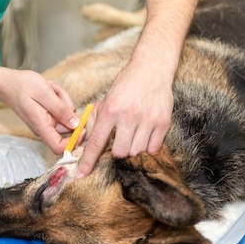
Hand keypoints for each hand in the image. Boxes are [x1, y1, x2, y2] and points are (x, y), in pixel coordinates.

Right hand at [0, 69, 78, 153]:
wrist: (7, 83)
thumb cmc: (22, 86)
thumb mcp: (44, 93)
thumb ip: (61, 110)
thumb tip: (76, 124)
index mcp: (42, 126)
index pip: (59, 147)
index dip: (74, 141)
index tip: (82, 126)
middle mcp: (44, 128)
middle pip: (68, 127)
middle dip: (67, 107)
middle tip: (55, 92)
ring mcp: (46, 123)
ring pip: (66, 115)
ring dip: (62, 100)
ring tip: (49, 89)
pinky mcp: (48, 116)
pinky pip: (61, 110)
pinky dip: (59, 98)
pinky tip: (49, 90)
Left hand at [76, 59, 172, 177]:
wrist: (152, 68)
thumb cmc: (127, 84)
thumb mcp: (107, 98)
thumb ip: (99, 120)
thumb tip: (90, 142)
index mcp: (111, 110)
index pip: (97, 142)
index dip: (88, 161)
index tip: (81, 175)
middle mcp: (129, 116)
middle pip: (119, 152)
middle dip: (117, 151)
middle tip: (120, 139)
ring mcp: (147, 120)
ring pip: (136, 151)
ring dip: (133, 148)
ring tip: (134, 133)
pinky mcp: (163, 122)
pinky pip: (153, 148)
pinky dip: (148, 146)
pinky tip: (146, 133)